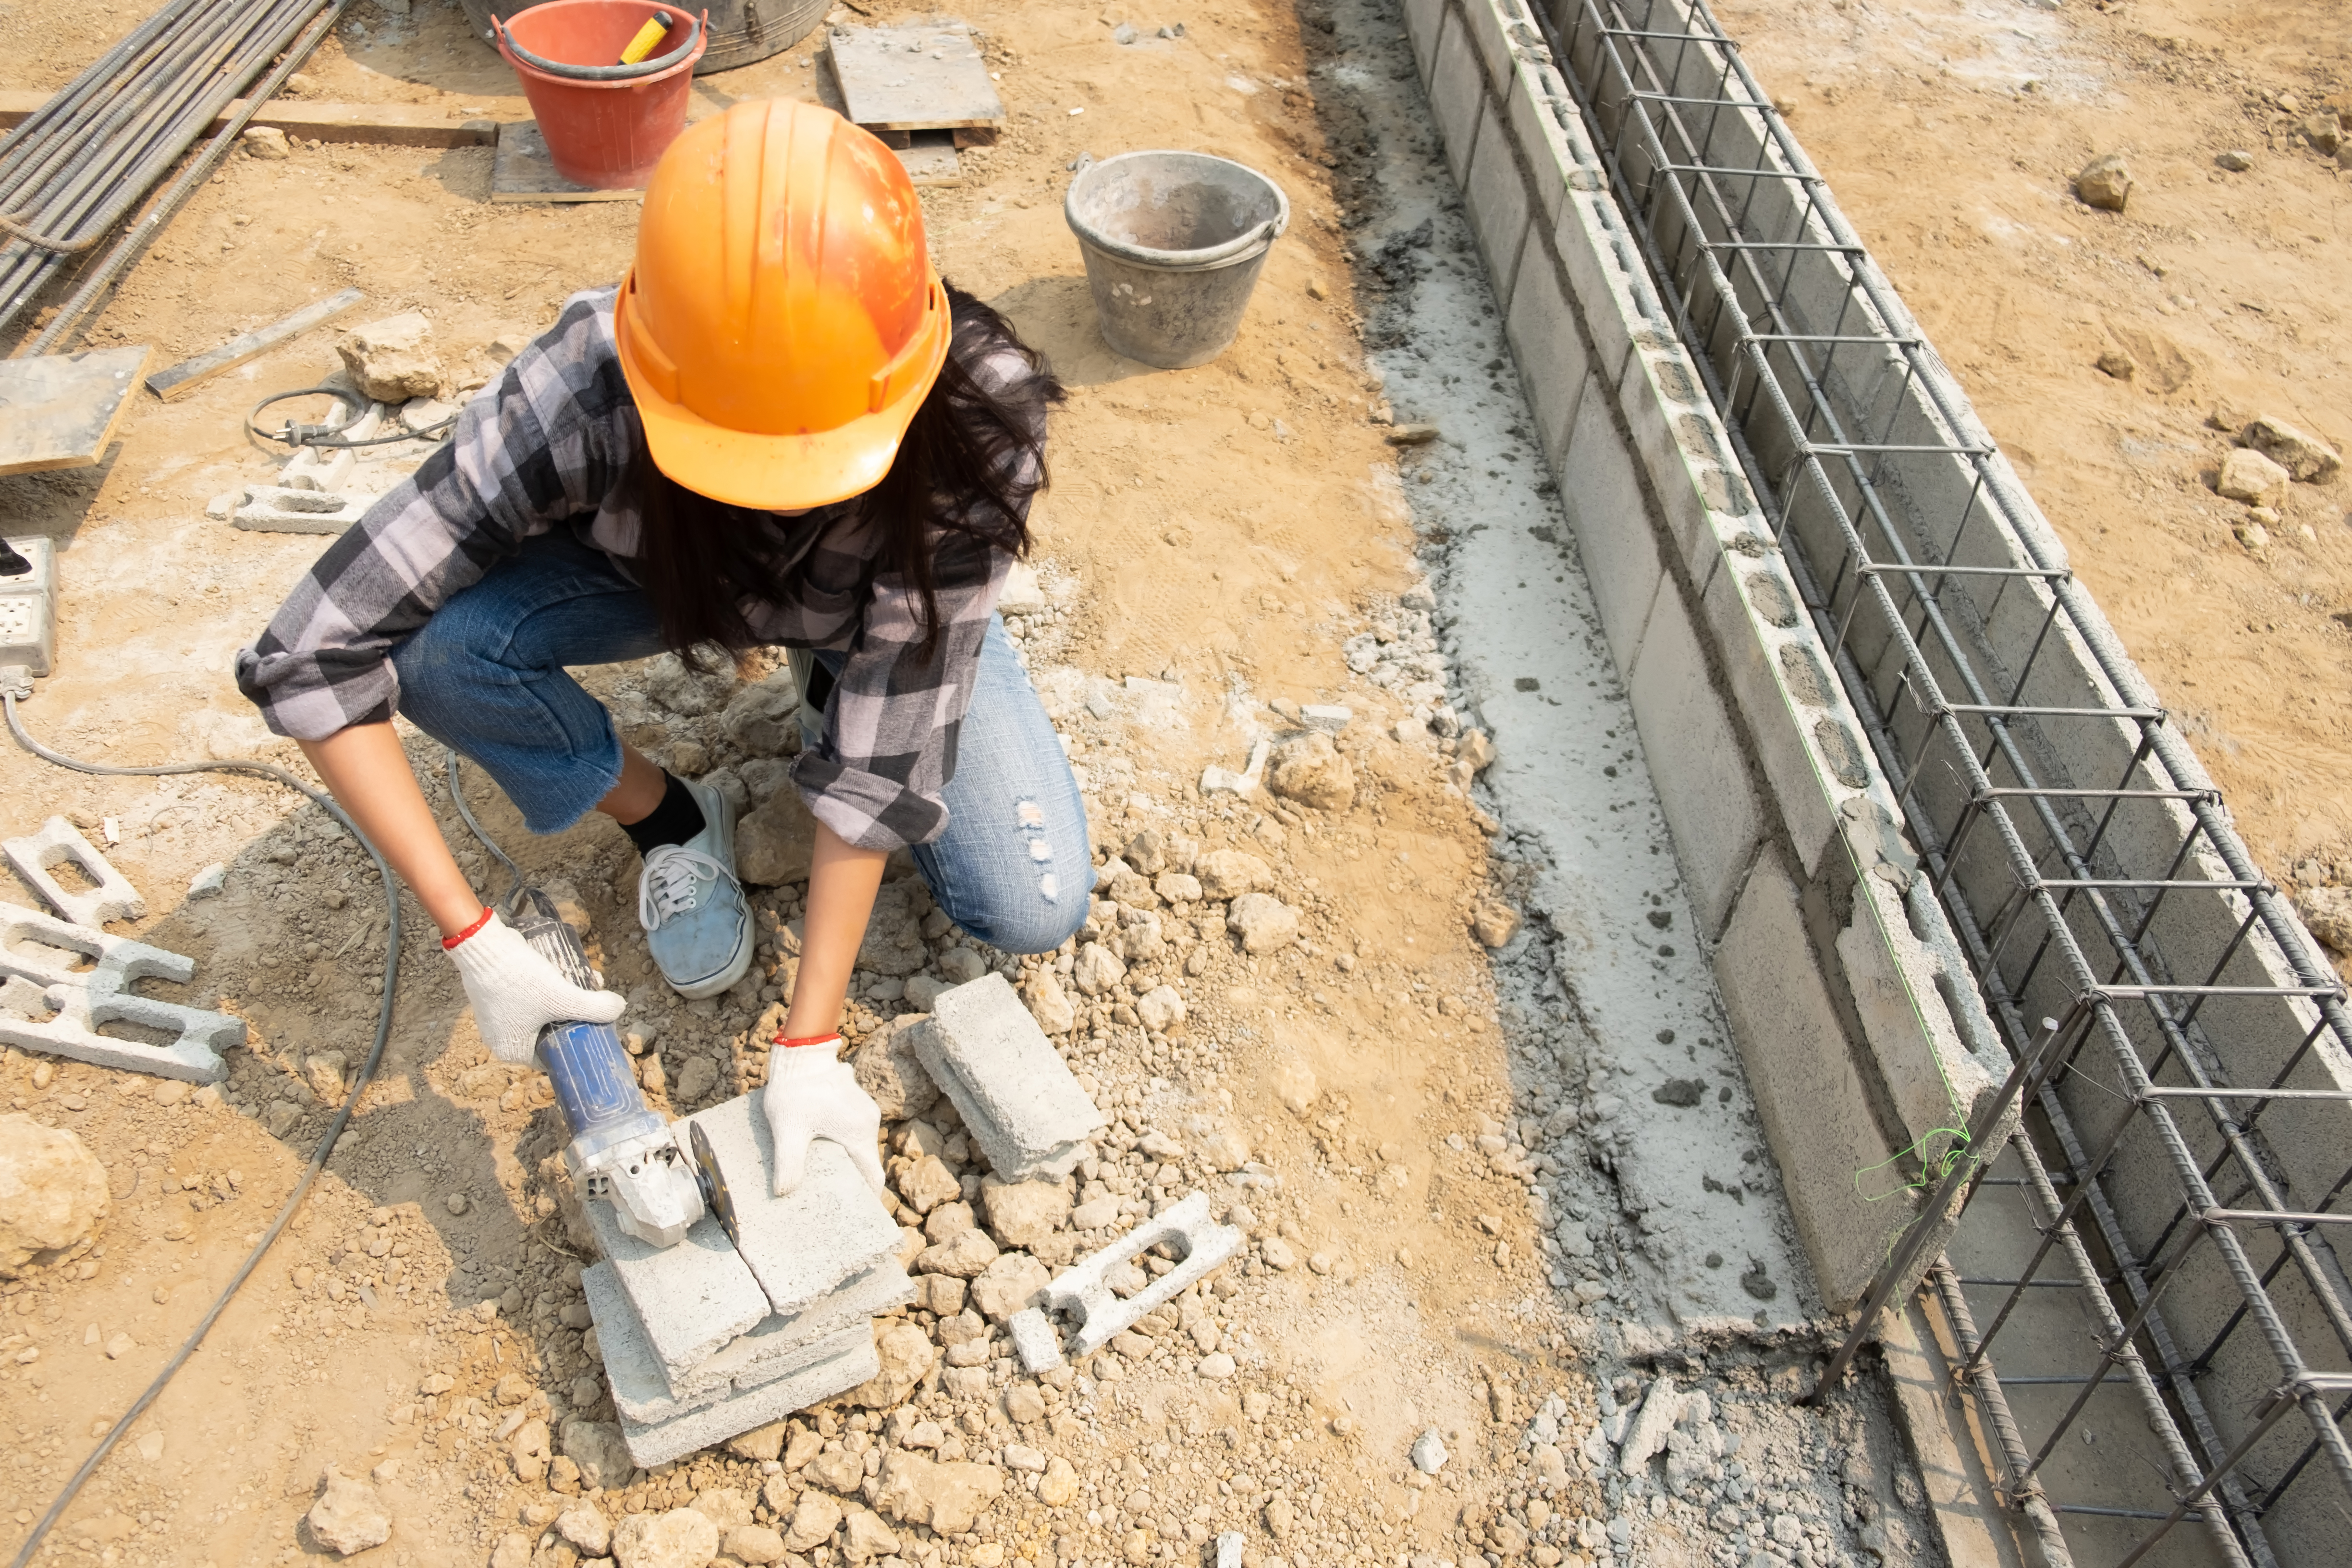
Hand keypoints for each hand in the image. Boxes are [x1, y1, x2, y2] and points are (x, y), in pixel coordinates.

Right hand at [445, 910, 625, 1064]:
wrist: (484, 947)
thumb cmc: (519, 981)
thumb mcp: (562, 998)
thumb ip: (593, 1008)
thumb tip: (619, 1008)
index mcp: (512, 1051)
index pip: (552, 1058)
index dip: (576, 1044)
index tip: (595, 1028)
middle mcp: (501, 1038)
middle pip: (550, 1032)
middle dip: (574, 1016)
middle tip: (592, 1001)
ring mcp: (497, 1017)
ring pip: (542, 1012)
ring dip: (563, 999)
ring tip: (584, 983)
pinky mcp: (496, 995)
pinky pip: (529, 998)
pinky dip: (547, 989)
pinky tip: (564, 973)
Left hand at [762, 1038, 885, 1197]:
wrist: (801, 1053)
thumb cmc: (796, 1091)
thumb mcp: (788, 1130)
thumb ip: (788, 1163)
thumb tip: (783, 1193)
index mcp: (858, 1133)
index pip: (872, 1176)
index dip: (866, 1197)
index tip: (855, 1211)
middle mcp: (868, 1122)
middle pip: (865, 1162)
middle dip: (851, 1181)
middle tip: (830, 1196)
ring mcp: (864, 1110)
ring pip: (859, 1145)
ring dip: (845, 1160)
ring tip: (823, 1174)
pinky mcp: (855, 1102)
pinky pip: (853, 1130)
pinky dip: (841, 1143)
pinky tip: (820, 1147)